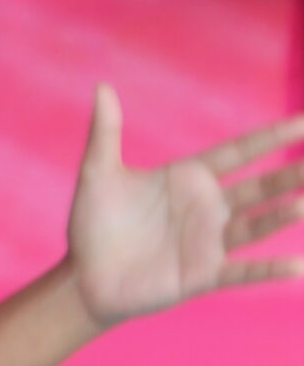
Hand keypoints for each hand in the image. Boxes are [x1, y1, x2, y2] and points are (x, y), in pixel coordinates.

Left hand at [67, 86, 303, 326]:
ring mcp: (208, 242)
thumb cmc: (92, 225)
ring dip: (282, 215)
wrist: (83, 279)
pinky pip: (243, 271)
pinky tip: (298, 266)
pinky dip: (269, 270)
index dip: (272, 136)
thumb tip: (102, 87)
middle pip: (260, 187)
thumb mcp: (98, 174)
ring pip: (257, 225)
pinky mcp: (202, 274)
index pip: (241, 152)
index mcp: (189, 178)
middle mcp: (207, 208)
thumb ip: (106, 132)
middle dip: (291, 174)